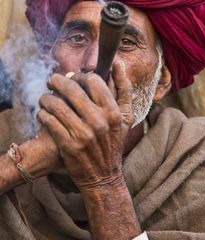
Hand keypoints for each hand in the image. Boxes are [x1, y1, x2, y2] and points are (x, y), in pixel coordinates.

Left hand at [37, 61, 133, 188]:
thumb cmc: (114, 142)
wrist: (104, 176)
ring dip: (46, 97)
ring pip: (56, 103)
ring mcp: (82, 134)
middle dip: (57, 80)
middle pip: (71, 88)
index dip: (80, 76)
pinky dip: (42, 113)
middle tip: (52, 80)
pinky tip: (44, 113)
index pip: (92, 80)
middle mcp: (98, 121)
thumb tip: (117, 63)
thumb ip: (123, 88)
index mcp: (113, 111)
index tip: (74, 79)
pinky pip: (48, 120)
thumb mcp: (126, 117)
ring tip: (45, 98)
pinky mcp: (67, 145)